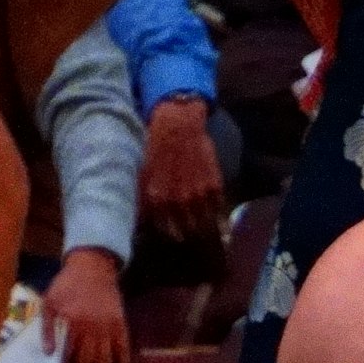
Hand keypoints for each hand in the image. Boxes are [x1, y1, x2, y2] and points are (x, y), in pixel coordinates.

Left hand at [46, 249, 133, 362]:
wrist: (91, 267)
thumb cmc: (66, 285)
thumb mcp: (49, 302)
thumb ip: (46, 328)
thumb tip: (48, 353)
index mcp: (73, 322)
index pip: (69, 353)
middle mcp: (92, 327)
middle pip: (88, 359)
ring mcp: (108, 325)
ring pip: (106, 355)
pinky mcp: (120, 322)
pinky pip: (123, 345)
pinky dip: (123, 359)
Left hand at [140, 95, 226, 241]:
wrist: (179, 126)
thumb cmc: (157, 148)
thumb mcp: (143, 174)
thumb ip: (144, 200)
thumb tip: (143, 223)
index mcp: (157, 200)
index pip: (167, 231)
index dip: (172, 235)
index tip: (177, 236)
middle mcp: (178, 201)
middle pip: (187, 232)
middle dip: (190, 236)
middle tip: (193, 236)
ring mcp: (198, 195)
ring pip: (205, 226)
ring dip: (207, 231)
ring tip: (208, 234)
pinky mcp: (214, 187)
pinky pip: (219, 211)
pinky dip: (220, 218)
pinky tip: (220, 222)